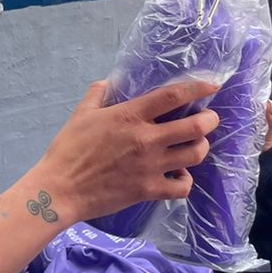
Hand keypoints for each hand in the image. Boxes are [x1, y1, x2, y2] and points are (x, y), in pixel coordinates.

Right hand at [31, 80, 220, 225]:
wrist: (60, 189)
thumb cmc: (68, 150)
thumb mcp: (81, 114)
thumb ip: (98, 93)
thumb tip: (109, 82)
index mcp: (130, 115)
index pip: (173, 95)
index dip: (198, 87)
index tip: (212, 85)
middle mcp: (146, 139)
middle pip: (196, 126)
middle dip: (210, 120)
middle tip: (208, 119)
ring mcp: (151, 166)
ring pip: (195, 154)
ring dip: (200, 147)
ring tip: (195, 145)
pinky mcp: (149, 190)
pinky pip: (183, 186)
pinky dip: (186, 180)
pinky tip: (178, 175)